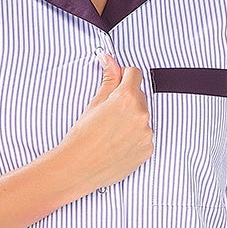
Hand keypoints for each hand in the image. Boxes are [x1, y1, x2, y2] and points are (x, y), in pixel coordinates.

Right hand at [52, 50, 153, 194]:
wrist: (78, 168)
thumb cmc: (82, 136)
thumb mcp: (94, 104)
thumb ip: (108, 79)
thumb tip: (109, 59)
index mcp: (127, 98)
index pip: (135, 74)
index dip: (124, 77)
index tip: (117, 84)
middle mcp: (141, 115)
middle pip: (140, 95)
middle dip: (128, 99)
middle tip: (109, 114)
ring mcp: (146, 134)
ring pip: (143, 117)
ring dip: (132, 119)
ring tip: (112, 131)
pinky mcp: (147, 150)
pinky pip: (144, 136)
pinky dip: (135, 137)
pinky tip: (118, 144)